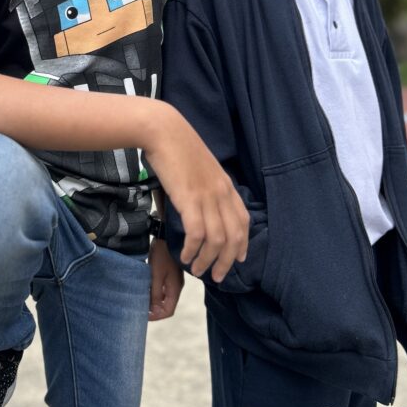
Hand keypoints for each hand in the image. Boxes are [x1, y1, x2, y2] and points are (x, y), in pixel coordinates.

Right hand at [145, 105, 249, 282]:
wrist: (163, 130)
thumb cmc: (175, 144)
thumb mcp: (198, 166)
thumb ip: (204, 184)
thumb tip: (199, 202)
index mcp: (225, 184)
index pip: (243, 221)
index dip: (242, 243)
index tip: (237, 259)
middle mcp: (221, 192)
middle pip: (234, 236)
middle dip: (227, 261)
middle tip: (217, 277)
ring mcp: (207, 196)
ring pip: (217, 240)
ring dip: (208, 260)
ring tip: (197, 270)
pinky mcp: (190, 199)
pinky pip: (197, 234)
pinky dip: (193, 250)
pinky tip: (185, 256)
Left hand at [148, 238, 183, 320]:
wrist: (165, 235)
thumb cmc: (161, 255)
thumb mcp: (156, 275)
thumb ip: (155, 293)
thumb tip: (153, 310)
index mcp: (175, 289)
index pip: (168, 311)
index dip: (156, 316)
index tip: (142, 315)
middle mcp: (176, 287)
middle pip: (166, 305)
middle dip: (154, 310)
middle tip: (139, 308)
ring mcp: (173, 280)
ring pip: (164, 297)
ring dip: (153, 300)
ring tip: (140, 299)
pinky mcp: (169, 273)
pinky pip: (162, 288)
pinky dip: (154, 291)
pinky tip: (144, 288)